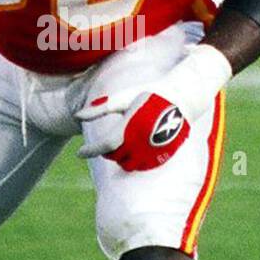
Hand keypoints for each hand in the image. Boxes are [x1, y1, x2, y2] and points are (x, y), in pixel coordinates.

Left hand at [76, 43, 232, 172]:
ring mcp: (152, 151)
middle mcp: (140, 142)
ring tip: (118, 147)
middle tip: (102, 145)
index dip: (90, 150)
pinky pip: (142, 166)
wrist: (181, 98)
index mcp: (130, 127)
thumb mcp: (123, 98)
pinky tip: (133, 151)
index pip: (105, 146)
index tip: (79, 153)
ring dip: (119, 158)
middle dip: (105, 151)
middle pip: (114, 156)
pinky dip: (133, 161)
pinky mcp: (162, 155)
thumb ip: (100, 109)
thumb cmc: (150, 93)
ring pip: (127, 164)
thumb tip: (77, 115)